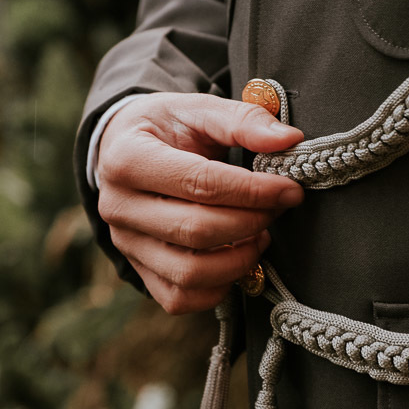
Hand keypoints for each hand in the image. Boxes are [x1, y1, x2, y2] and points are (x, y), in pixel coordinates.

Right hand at [97, 93, 303, 313]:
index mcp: (128, 159)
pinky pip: (180, 298)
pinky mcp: (139, 270)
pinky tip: (236, 258)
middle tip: (279, 208)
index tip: (290, 189)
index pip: (200, 183)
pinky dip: (218, 287)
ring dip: (239, 260)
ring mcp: (126, 244)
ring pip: (189, 273)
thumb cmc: (166, 128)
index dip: (253, 191)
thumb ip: (243, 120)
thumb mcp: (198, 109)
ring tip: (260, 235)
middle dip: (251, 222)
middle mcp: (118, 207)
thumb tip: (288, 140)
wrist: (124, 150)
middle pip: (196, 231)